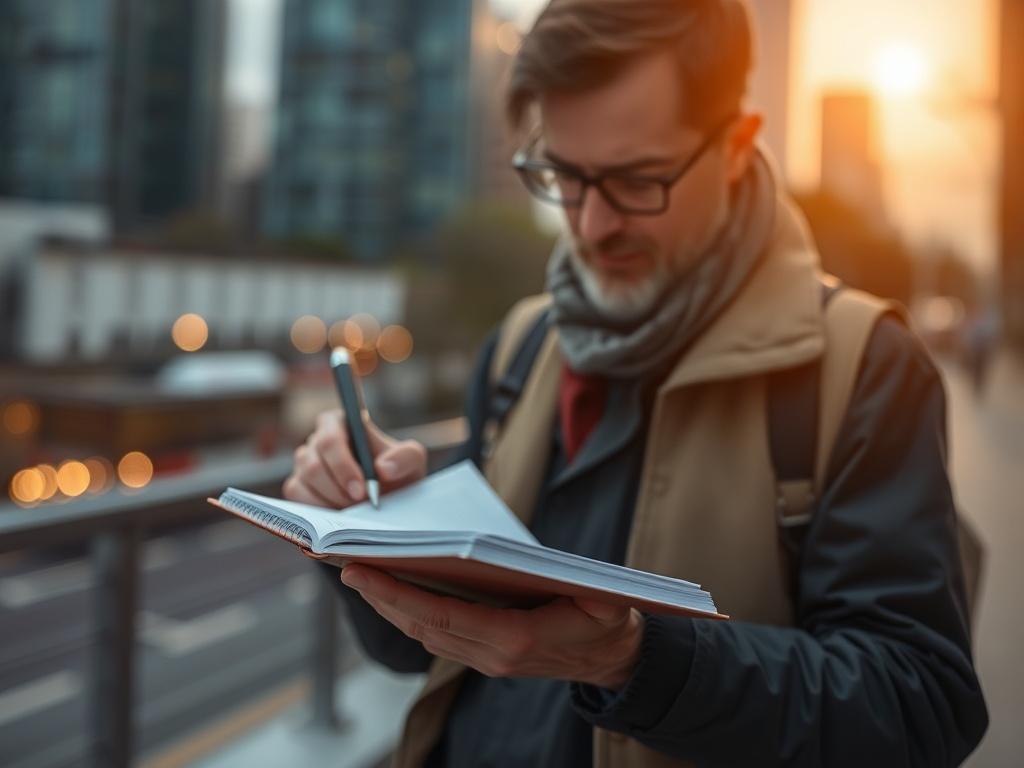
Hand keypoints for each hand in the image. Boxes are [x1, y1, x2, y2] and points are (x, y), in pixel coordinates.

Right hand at [283, 410, 426, 506]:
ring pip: (302, 482)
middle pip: (312, 464)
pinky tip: (338, 516)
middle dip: (338, 490)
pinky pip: (296, 498)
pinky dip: (317, 511)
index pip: (330, 439)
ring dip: (329, 501)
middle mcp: (316, 440)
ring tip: (354, 511)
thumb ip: (405, 457)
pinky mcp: (297, 486)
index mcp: (339, 422)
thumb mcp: (412, 461)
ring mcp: (303, 463)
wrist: (390, 497)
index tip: (361, 490)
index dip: (342, 466)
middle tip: (360, 506)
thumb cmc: (398, 472)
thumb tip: (382, 469)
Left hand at [341, 564, 644, 689]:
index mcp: (516, 639)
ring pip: (424, 634)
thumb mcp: (603, 598)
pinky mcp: (486, 657)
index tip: (362, 571)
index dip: (398, 594)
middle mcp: (493, 655)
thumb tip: (538, 565)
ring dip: (390, 607)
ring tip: (360, 574)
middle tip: (345, 564)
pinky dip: (411, 614)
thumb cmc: (607, 618)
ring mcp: (487, 660)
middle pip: (423, 626)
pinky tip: (395, 592)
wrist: (614, 660)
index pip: (442, 615)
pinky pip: (438, 637)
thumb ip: (577, 585)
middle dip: (380, 597)